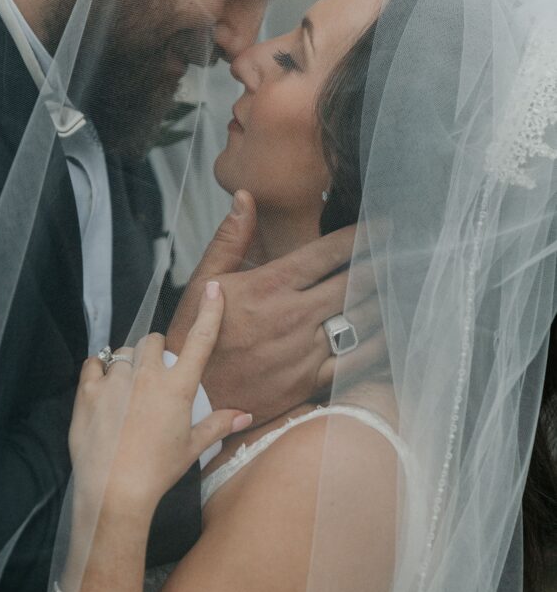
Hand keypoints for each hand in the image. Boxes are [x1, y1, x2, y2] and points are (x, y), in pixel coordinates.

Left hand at [69, 282, 250, 519]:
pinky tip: (103, 386)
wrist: (113, 491)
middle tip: (154, 376)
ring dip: (129, 363)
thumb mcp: (191, 448)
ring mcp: (116, 381)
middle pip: (153, 341)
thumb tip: (245, 416)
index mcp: (177, 388)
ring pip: (124, 352)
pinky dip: (99, 369)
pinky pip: (94, 364)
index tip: (213, 290)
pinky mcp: (88, 391)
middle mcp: (147, 376)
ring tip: (128, 388)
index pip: (199, 341)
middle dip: (155, 352)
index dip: (209, 312)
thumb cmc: (157, 471)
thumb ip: (218, 425)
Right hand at [167, 191, 383, 424]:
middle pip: (354, 284)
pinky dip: (378, 346)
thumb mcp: (205, 280)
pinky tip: (390, 335)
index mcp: (270, 286)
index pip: (327, 254)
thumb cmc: (196, 334)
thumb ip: (231, 238)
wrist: (192, 395)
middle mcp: (293, 315)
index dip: (361, 238)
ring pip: (361, 321)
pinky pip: (356, 362)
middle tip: (400, 256)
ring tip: (400, 289)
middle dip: (382, 266)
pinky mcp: (309, 381)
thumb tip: (246, 197)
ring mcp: (305, 350)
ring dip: (384, 302)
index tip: (384, 228)